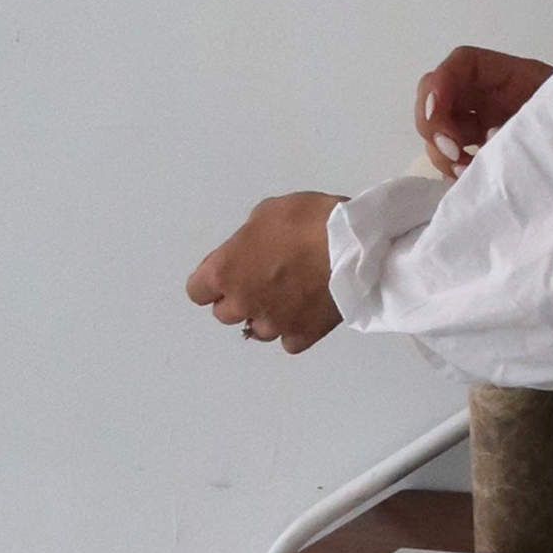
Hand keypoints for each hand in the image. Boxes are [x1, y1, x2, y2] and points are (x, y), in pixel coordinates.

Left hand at [186, 191, 347, 352]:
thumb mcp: (267, 212)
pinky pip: (289, 340)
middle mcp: (243, 303)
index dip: (212, 280)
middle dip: (239, 298)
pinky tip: (306, 312)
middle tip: (263, 279)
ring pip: (257, 330)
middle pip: (225, 313)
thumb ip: (248, 239)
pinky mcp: (303, 335)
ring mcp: (273, 323)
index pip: (197, 291)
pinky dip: (294, 329)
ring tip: (289, 296)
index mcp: (225, 272)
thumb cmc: (307, 220)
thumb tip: (251, 250)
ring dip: (266, 315)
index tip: (232, 269)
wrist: (354, 246)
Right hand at [415, 44, 552, 173]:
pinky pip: (452, 152)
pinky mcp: (485, 150)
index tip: (438, 115)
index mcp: (516, 78)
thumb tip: (487, 137)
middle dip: (434, 122)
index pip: (464, 63)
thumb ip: (523, 127)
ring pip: (440, 126)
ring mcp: (486, 122)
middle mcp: (494, 96)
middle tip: (454, 153)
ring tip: (465, 171)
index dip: (441, 83)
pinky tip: (468, 178)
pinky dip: (451, 165)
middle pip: (438, 92)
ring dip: (441, 149)